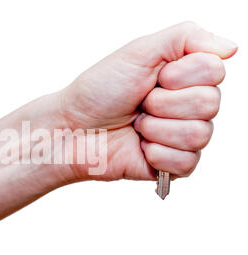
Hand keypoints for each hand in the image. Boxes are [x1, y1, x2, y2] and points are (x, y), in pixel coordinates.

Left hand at [59, 22, 236, 180]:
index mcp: (183, 77)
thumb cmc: (99, 90)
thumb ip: (186, 38)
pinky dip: (157, 153)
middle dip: (163, 103)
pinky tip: (139, 147)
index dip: (179, 76)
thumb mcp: (139, 52)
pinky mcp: (172, 165)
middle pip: (210, 104)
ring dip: (157, 128)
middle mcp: (187, 106)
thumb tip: (231, 48)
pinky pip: (187, 162)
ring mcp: (181, 137)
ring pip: (200, 135)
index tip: (152, 79)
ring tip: (136, 126)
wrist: (73, 128)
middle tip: (139, 104)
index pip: (215, 71)